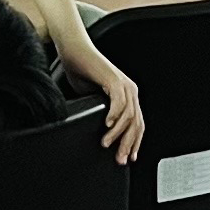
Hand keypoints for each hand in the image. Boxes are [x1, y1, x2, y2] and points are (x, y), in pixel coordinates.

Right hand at [70, 47, 144, 162]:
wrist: (73, 51)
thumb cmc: (81, 71)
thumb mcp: (93, 98)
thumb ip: (101, 114)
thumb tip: (100, 133)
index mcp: (127, 95)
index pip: (137, 125)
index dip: (133, 143)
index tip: (128, 157)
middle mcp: (129, 90)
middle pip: (136, 123)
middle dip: (127, 144)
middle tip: (119, 159)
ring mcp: (123, 84)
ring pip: (129, 116)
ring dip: (118, 133)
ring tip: (106, 144)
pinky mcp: (113, 79)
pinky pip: (119, 102)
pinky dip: (114, 116)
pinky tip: (107, 125)